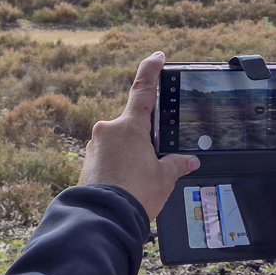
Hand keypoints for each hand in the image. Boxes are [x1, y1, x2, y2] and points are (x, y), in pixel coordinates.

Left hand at [79, 52, 199, 220]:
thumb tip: (187, 161)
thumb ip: (176, 164)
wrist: (103, 217)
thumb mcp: (164, 178)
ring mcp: (95, 145)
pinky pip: (108, 157)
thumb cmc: (135, 194)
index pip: (143, 89)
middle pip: (133, 125)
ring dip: (131, 155)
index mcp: (130, 126)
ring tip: (141, 182)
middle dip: (146, 140)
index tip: (157, 57)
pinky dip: (119, 166)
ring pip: (120, 143)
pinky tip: (127, 185)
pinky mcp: (87, 162)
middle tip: (155, 163)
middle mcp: (109, 130)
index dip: (151, 70)